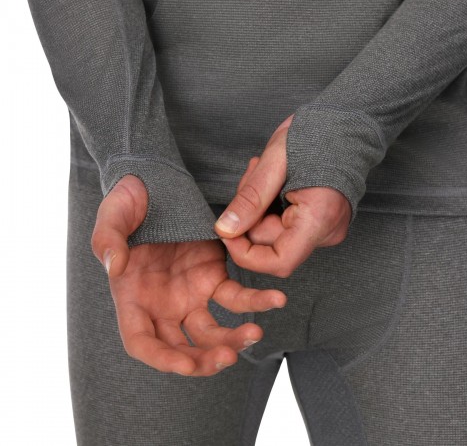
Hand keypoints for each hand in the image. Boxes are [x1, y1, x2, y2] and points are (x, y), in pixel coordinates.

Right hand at [91, 174, 286, 375]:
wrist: (156, 185)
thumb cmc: (129, 200)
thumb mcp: (112, 213)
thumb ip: (107, 239)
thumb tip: (114, 266)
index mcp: (132, 297)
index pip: (142, 342)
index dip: (161, 359)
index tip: (186, 365)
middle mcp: (161, 303)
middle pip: (180, 347)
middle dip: (202, 360)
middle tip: (227, 358)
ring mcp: (189, 293)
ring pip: (211, 331)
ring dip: (232, 340)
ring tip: (255, 333)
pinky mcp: (213, 276)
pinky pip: (235, 296)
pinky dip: (254, 301)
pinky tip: (274, 299)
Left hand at [214, 114, 351, 277]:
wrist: (346, 121)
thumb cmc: (317, 134)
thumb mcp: (274, 162)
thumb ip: (250, 199)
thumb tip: (225, 229)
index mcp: (319, 218)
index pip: (279, 262)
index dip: (246, 253)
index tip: (227, 229)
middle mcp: (327, 231)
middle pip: (271, 244)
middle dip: (251, 215)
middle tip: (252, 177)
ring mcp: (325, 228)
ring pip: (274, 233)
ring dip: (259, 207)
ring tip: (264, 172)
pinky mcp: (320, 222)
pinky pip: (285, 225)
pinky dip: (271, 206)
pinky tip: (275, 181)